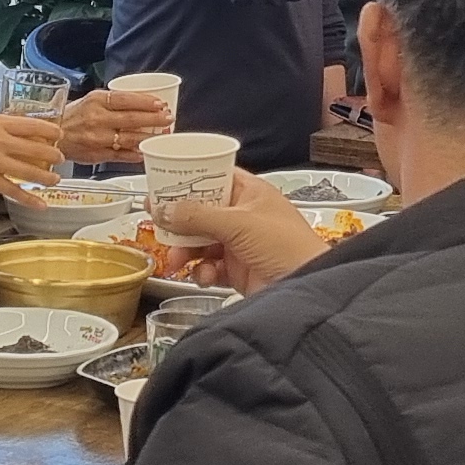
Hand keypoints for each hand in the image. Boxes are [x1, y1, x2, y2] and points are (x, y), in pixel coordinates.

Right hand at [0, 114, 70, 193]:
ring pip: (30, 171)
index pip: (31, 125)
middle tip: (60, 158)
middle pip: (36, 148)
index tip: (58, 133)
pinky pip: (14, 191)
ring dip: (46, 177)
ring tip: (55, 180)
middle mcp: (0, 140)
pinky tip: (41, 203)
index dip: (49, 130)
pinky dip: (30, 198)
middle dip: (52, 155)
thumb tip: (1, 128)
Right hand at [53, 89, 169, 161]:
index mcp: (96, 101)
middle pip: (131, 119)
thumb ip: (114, 101)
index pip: (126, 99)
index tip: (161, 103)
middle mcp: (96, 119)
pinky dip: (135, 154)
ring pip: (129, 138)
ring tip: (161, 134)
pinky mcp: (97, 155)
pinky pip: (121, 155)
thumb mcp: (91, 100)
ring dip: (148, 137)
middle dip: (154, 119)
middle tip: (168, 118)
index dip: (146, 102)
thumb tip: (143, 101)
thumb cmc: (73, 116)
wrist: (52, 135)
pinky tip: (145, 151)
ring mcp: (97, 139)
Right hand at [164, 169, 326, 293]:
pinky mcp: (238, 270)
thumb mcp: (238, 223)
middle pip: (201, 212)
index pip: (213, 177)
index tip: (161, 186)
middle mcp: (245, 216)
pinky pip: (209, 267)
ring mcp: (241, 244)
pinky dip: (202, 272)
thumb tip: (164, 209)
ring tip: (178, 258)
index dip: (187, 181)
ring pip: (202, 242)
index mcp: (251, 193)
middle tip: (159, 224)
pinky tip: (204, 275)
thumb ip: (197, 216)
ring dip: (186, 250)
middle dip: (179, 222)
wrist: (306, 287)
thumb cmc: (290, 247)